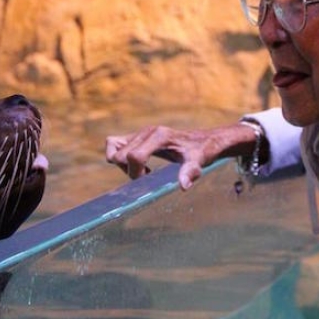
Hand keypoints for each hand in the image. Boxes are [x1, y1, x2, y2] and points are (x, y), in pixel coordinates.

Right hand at [105, 124, 256, 189]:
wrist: (205, 140)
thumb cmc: (202, 150)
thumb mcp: (199, 161)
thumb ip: (190, 171)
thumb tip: (183, 186)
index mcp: (159, 136)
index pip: (133, 155)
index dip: (135, 173)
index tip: (148, 179)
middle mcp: (147, 132)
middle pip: (120, 153)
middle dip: (128, 170)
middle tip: (146, 177)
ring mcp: (141, 133)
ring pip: (113, 146)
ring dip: (121, 163)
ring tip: (141, 170)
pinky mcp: (138, 136)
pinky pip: (115, 143)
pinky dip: (119, 156)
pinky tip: (140, 165)